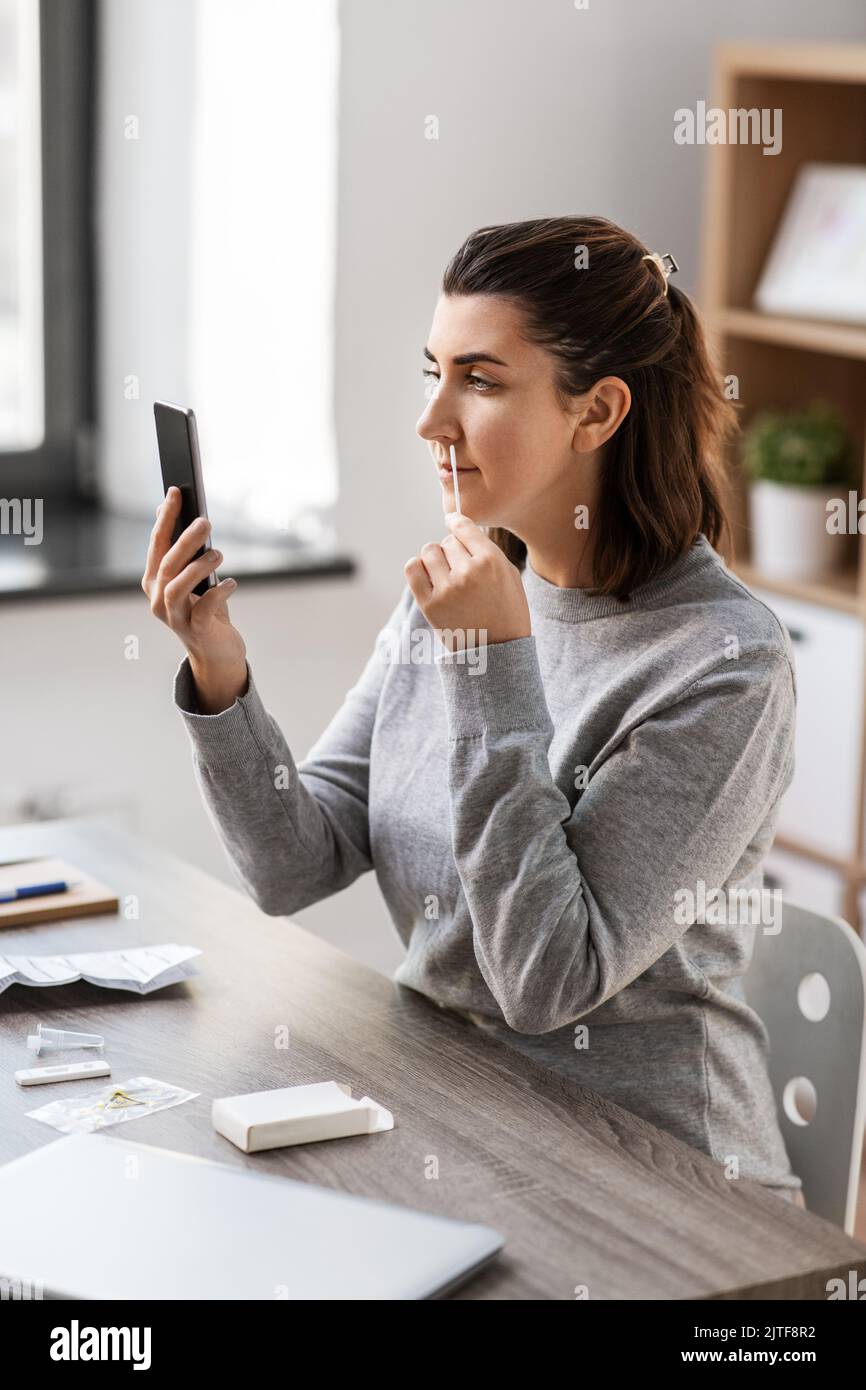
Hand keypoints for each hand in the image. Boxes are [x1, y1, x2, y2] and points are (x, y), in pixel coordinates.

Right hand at [142, 487, 247, 712]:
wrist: (216, 653)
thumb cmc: (206, 609)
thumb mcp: (192, 578)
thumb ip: (181, 549)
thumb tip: (168, 508)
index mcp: (154, 582)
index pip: (157, 544)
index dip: (166, 518)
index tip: (176, 492)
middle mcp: (158, 599)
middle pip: (168, 564)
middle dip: (186, 540)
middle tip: (206, 521)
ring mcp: (174, 618)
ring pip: (178, 586)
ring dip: (199, 566)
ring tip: (218, 554)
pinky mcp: (196, 631)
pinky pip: (204, 608)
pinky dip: (218, 593)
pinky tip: (231, 583)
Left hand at [403, 512, 530, 647]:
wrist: (497, 653)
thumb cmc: (507, 611)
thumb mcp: (510, 575)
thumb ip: (486, 549)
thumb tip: (458, 526)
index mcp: (491, 562)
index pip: (463, 526)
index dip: (456, 522)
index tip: (453, 523)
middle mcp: (467, 573)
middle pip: (447, 541)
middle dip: (453, 551)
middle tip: (462, 570)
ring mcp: (447, 590)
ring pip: (429, 551)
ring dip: (436, 559)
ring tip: (447, 575)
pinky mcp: (429, 604)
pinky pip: (412, 568)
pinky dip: (418, 568)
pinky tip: (430, 577)